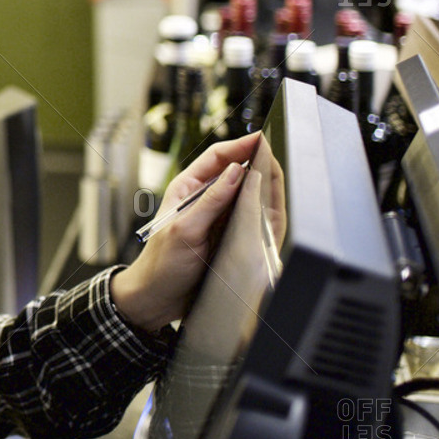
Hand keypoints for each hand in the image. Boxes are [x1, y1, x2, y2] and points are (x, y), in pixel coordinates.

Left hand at [110, 132, 259, 332]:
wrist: (157, 300)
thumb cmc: (161, 265)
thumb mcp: (185, 229)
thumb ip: (210, 200)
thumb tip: (236, 171)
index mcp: (185, 189)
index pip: (216, 158)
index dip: (239, 145)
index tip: (261, 139)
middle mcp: (202, 200)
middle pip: (235, 174)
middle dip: (256, 163)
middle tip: (278, 159)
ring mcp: (215, 219)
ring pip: (244, 195)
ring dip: (261, 189)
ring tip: (281, 182)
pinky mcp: (225, 237)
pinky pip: (247, 218)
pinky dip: (260, 212)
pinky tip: (272, 211)